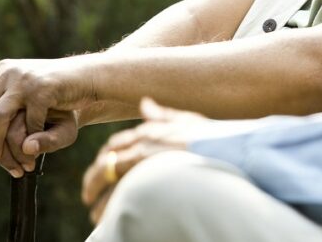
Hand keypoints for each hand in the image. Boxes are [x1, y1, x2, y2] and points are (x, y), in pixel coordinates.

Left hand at [0, 57, 90, 167]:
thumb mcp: (25, 96)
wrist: (88, 78)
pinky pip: (29, 119)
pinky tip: (34, 144)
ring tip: (0, 157)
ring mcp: (25, 78)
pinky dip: (31, 136)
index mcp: (1, 70)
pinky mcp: (43, 88)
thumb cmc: (56, 92)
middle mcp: (9, 71)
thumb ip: (5, 105)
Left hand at [82, 98, 208, 224]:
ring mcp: (145, 158)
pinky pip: (120, 193)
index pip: (118, 142)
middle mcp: (144, 141)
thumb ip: (164, 115)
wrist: (232, 152)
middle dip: (94, 178)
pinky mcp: (147, 175)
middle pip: (107, 159)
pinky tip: (107, 220)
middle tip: (89, 194)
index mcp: (152, 129)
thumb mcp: (190, 121)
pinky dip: (109, 207)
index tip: (103, 170)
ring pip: (109, 176)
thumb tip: (144, 102)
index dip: (107, 157)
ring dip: (98, 196)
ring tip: (96, 214)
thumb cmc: (215, 138)